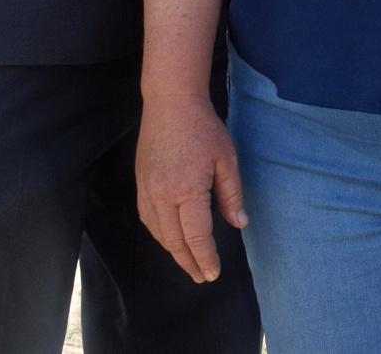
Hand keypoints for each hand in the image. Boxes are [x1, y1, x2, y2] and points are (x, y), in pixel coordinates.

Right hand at [134, 91, 247, 282]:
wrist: (171, 104)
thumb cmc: (204, 128)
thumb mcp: (227, 159)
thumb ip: (232, 194)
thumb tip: (239, 224)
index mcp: (187, 190)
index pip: (197, 236)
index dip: (206, 258)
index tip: (213, 274)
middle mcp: (162, 196)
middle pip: (175, 241)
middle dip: (189, 262)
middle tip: (202, 276)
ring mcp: (147, 191)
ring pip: (159, 233)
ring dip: (174, 251)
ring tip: (190, 262)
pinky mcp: (140, 185)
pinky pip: (148, 220)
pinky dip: (160, 235)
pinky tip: (171, 239)